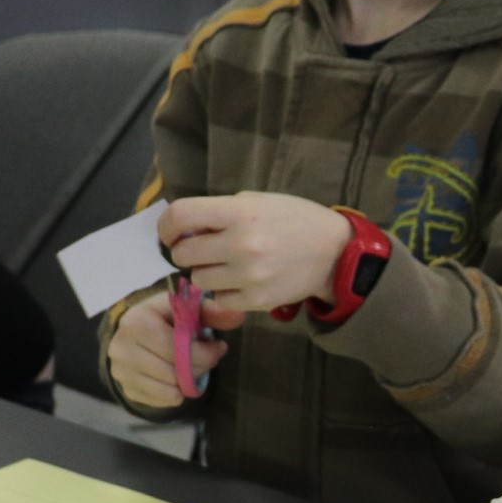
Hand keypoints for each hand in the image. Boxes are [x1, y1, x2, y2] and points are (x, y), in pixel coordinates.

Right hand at [108, 288, 226, 408]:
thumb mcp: (183, 308)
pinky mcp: (126, 389)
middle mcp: (122, 347)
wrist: (130, 333)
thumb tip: (238, 316)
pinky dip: (176, 392)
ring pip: (169, 388)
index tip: (218, 347)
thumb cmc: (162, 318)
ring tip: (193, 367)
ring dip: (189, 381)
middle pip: (174, 371)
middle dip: (199, 367)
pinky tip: (178, 378)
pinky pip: (161, 400)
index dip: (204, 351)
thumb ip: (210, 311)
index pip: (176, 347)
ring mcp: (121, 371)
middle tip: (208, 359)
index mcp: (136, 321)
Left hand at [162, 192, 351, 314]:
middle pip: (183, 254)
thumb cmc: (293, 220)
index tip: (170, 234)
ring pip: (198, 280)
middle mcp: (240, 244)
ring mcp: (248, 275)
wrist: (334, 253)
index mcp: (240, 213)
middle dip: (187, 252)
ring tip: (227, 266)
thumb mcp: (258, 202)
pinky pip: (219, 299)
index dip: (167, 226)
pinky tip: (241, 281)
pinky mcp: (256, 300)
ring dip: (206, 273)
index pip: (181, 216)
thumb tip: (183, 229)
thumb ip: (220, 212)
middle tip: (204, 251)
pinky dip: (224, 292)